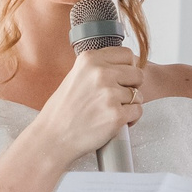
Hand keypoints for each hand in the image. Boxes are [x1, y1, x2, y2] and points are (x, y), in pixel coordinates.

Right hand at [31, 46, 142, 161]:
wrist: (53, 137)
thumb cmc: (63, 110)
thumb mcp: (75, 76)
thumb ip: (97, 67)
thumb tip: (124, 64)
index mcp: (90, 60)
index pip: (126, 54)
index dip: (127, 68)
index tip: (121, 78)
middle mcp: (100, 73)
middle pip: (137, 74)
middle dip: (132, 87)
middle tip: (117, 98)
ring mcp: (109, 94)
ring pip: (138, 95)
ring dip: (129, 105)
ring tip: (111, 112)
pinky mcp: (116, 115)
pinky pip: (138, 111)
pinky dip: (130, 119)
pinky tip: (114, 122)